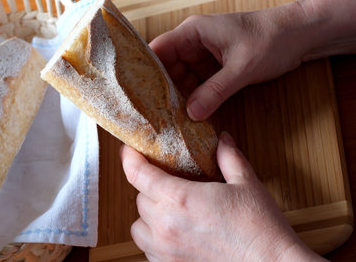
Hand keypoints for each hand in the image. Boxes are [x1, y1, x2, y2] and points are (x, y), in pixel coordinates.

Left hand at [120, 132, 325, 261]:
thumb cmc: (261, 229)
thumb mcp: (246, 183)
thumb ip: (229, 157)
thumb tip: (222, 139)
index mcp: (180, 199)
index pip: (138, 174)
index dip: (129, 158)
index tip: (129, 150)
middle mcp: (166, 226)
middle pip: (139, 198)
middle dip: (150, 185)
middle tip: (167, 180)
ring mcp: (166, 250)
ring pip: (137, 227)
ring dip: (147, 214)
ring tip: (167, 208)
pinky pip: (148, 249)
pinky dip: (153, 237)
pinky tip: (173, 231)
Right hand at [149, 8, 305, 120]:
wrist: (300, 36)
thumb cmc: (271, 39)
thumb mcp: (242, 67)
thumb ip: (216, 91)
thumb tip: (191, 114)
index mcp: (193, 32)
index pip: (158, 50)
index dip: (144, 70)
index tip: (136, 94)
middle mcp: (193, 43)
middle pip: (166, 68)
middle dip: (160, 91)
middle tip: (153, 115)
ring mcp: (203, 57)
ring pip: (181, 80)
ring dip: (177, 98)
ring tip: (168, 120)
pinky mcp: (214, 69)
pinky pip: (197, 86)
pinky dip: (194, 100)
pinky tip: (188, 116)